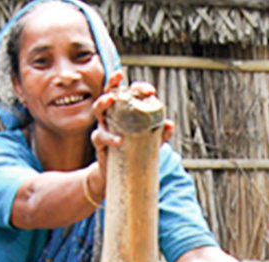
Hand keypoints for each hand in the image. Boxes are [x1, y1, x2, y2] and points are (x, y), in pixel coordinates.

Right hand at [90, 76, 175, 191]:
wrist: (120, 174)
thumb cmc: (135, 151)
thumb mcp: (152, 142)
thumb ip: (160, 133)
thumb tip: (169, 124)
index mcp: (126, 109)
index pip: (131, 91)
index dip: (140, 88)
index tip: (151, 92)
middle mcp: (113, 113)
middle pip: (110, 91)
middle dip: (114, 83)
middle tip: (122, 79)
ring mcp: (104, 125)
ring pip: (98, 109)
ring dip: (103, 102)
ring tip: (110, 100)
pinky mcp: (99, 141)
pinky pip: (100, 136)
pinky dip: (110, 137)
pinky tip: (119, 140)